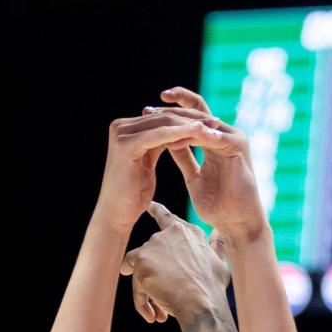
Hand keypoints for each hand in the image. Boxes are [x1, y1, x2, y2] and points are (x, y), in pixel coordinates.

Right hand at [95, 111, 224, 234]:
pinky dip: (180, 133)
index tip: (209, 123)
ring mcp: (121, 134)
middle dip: (191, 120)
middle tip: (216, 122)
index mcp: (124, 129)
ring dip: (190, 125)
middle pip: (163, 117)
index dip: (186, 120)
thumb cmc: (132, 194)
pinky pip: (160, 135)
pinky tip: (198, 134)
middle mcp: (120, 127)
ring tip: (212, 127)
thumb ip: (156, 143)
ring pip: (163, 123)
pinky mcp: (126, 144)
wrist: (116, 214)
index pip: (161, 118)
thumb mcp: (146, 161)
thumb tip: (173, 130)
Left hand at [120, 202, 229, 322]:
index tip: (150, 206)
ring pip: (142, 268)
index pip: (169, 218)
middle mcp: (171, 232)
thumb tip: (219, 233)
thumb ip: (216, 246)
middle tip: (164, 301)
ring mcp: (155, 244)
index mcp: (190, 232)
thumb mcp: (220, 263)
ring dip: (148, 291)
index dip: (157, 211)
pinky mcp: (141, 259)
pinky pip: (134, 279)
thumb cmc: (212, 288)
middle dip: (155, 277)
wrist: (202, 303)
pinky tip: (150, 312)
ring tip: (160, 312)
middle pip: (151, 254)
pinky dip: (140, 297)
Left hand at [150, 86, 262, 235]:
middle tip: (147, 109)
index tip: (146, 113)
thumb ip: (184, 157)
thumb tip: (168, 142)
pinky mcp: (237, 146)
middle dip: (170, 110)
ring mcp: (233, 138)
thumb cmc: (218, 205)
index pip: (192, 116)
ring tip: (156, 119)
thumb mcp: (193, 176)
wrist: (236, 223)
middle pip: (196, 112)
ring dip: (178, 120)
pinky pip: (211, 136)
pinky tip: (172, 137)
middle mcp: (226, 134)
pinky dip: (192, 135)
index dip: (169, 112)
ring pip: (202, 120)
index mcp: (215, 140)